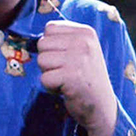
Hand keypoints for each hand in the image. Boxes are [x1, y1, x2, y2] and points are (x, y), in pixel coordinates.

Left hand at [37, 20, 116, 135]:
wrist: (102, 107)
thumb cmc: (86, 78)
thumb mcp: (81, 50)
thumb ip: (62, 40)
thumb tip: (33, 39)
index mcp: (85, 32)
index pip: (50, 28)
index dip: (51, 45)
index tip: (66, 58)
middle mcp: (83, 42)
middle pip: (42, 44)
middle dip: (48, 60)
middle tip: (66, 71)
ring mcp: (78, 59)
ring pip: (41, 60)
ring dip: (49, 74)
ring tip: (66, 79)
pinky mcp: (71, 77)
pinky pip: (44, 79)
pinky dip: (51, 87)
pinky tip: (66, 89)